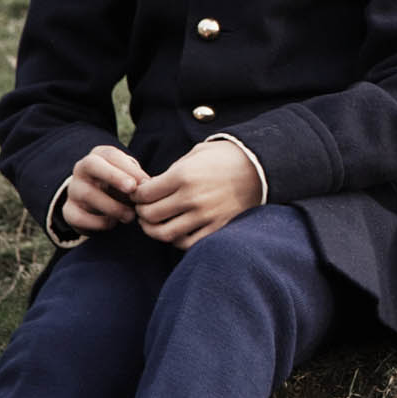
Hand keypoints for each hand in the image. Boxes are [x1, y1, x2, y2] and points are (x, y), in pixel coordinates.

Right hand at [61, 145, 150, 234]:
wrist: (98, 207)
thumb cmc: (121, 187)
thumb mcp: (131, 178)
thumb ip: (138, 179)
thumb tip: (149, 185)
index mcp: (99, 156)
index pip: (110, 154)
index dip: (128, 167)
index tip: (145, 181)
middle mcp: (81, 169)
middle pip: (91, 164)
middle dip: (113, 176)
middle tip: (132, 189)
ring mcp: (73, 190)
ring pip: (87, 194)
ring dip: (112, 206)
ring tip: (130, 216)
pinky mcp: (69, 211)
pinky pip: (79, 217)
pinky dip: (98, 222)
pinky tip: (113, 223)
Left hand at [132, 140, 261, 248]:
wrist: (260, 167)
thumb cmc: (225, 157)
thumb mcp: (195, 154)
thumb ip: (172, 171)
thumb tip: (152, 187)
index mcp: (183, 175)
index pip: (145, 194)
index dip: (136, 195)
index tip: (139, 195)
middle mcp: (192, 197)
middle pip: (150, 215)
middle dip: (141, 213)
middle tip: (143, 209)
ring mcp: (205, 215)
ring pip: (164, 233)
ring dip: (153, 230)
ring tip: (154, 224)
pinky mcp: (217, 227)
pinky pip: (187, 243)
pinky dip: (176, 240)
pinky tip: (176, 231)